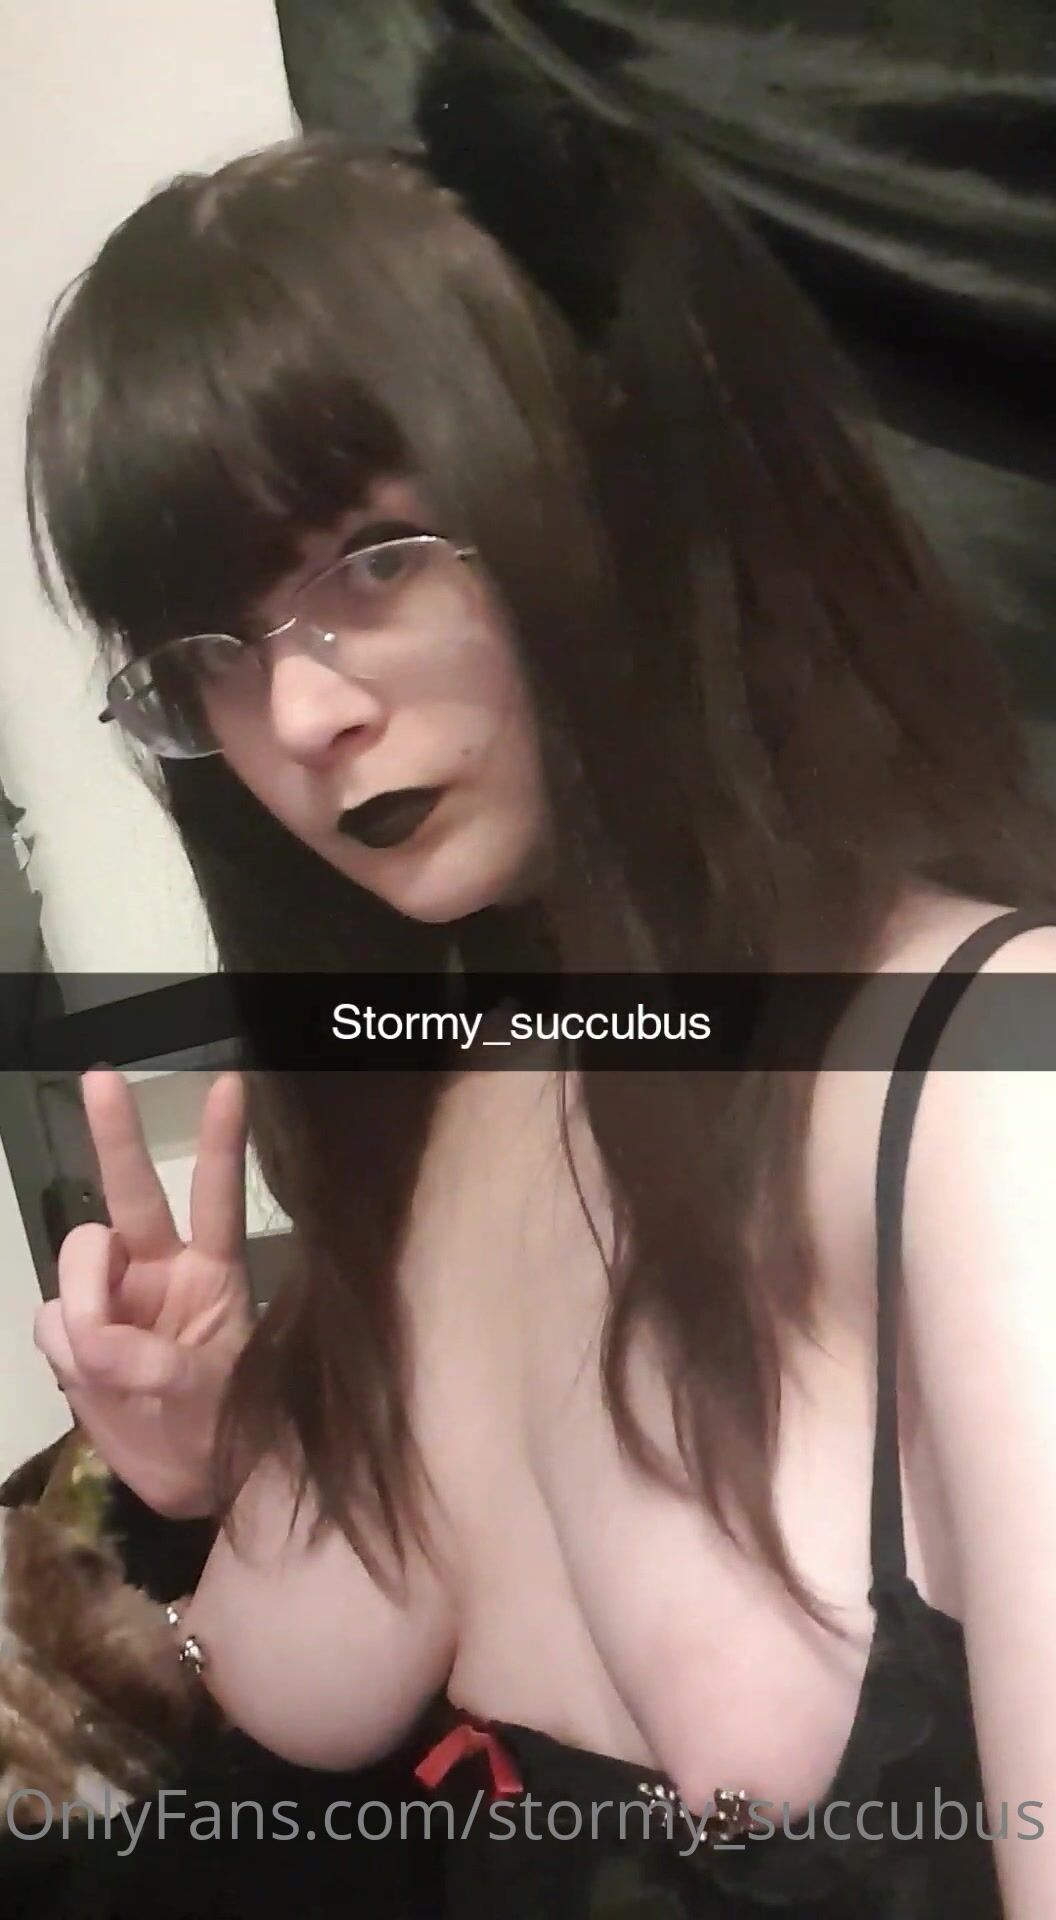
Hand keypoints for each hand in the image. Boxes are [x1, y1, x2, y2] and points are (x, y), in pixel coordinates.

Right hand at [33, 1069, 254, 1518]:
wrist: (196, 1484)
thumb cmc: (226, 1432)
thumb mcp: (208, 1399)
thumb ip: (152, 1362)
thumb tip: (91, 1339)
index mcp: (212, 1273)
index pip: (216, 1197)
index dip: (220, 1142)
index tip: (231, 1084)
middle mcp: (159, 1270)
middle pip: (131, 1193)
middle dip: (116, 1134)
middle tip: (102, 1078)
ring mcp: (115, 1298)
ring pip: (76, 1263)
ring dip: (85, 1302)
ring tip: (110, 1364)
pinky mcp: (78, 1334)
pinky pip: (52, 1320)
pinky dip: (65, 1348)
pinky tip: (91, 1377)